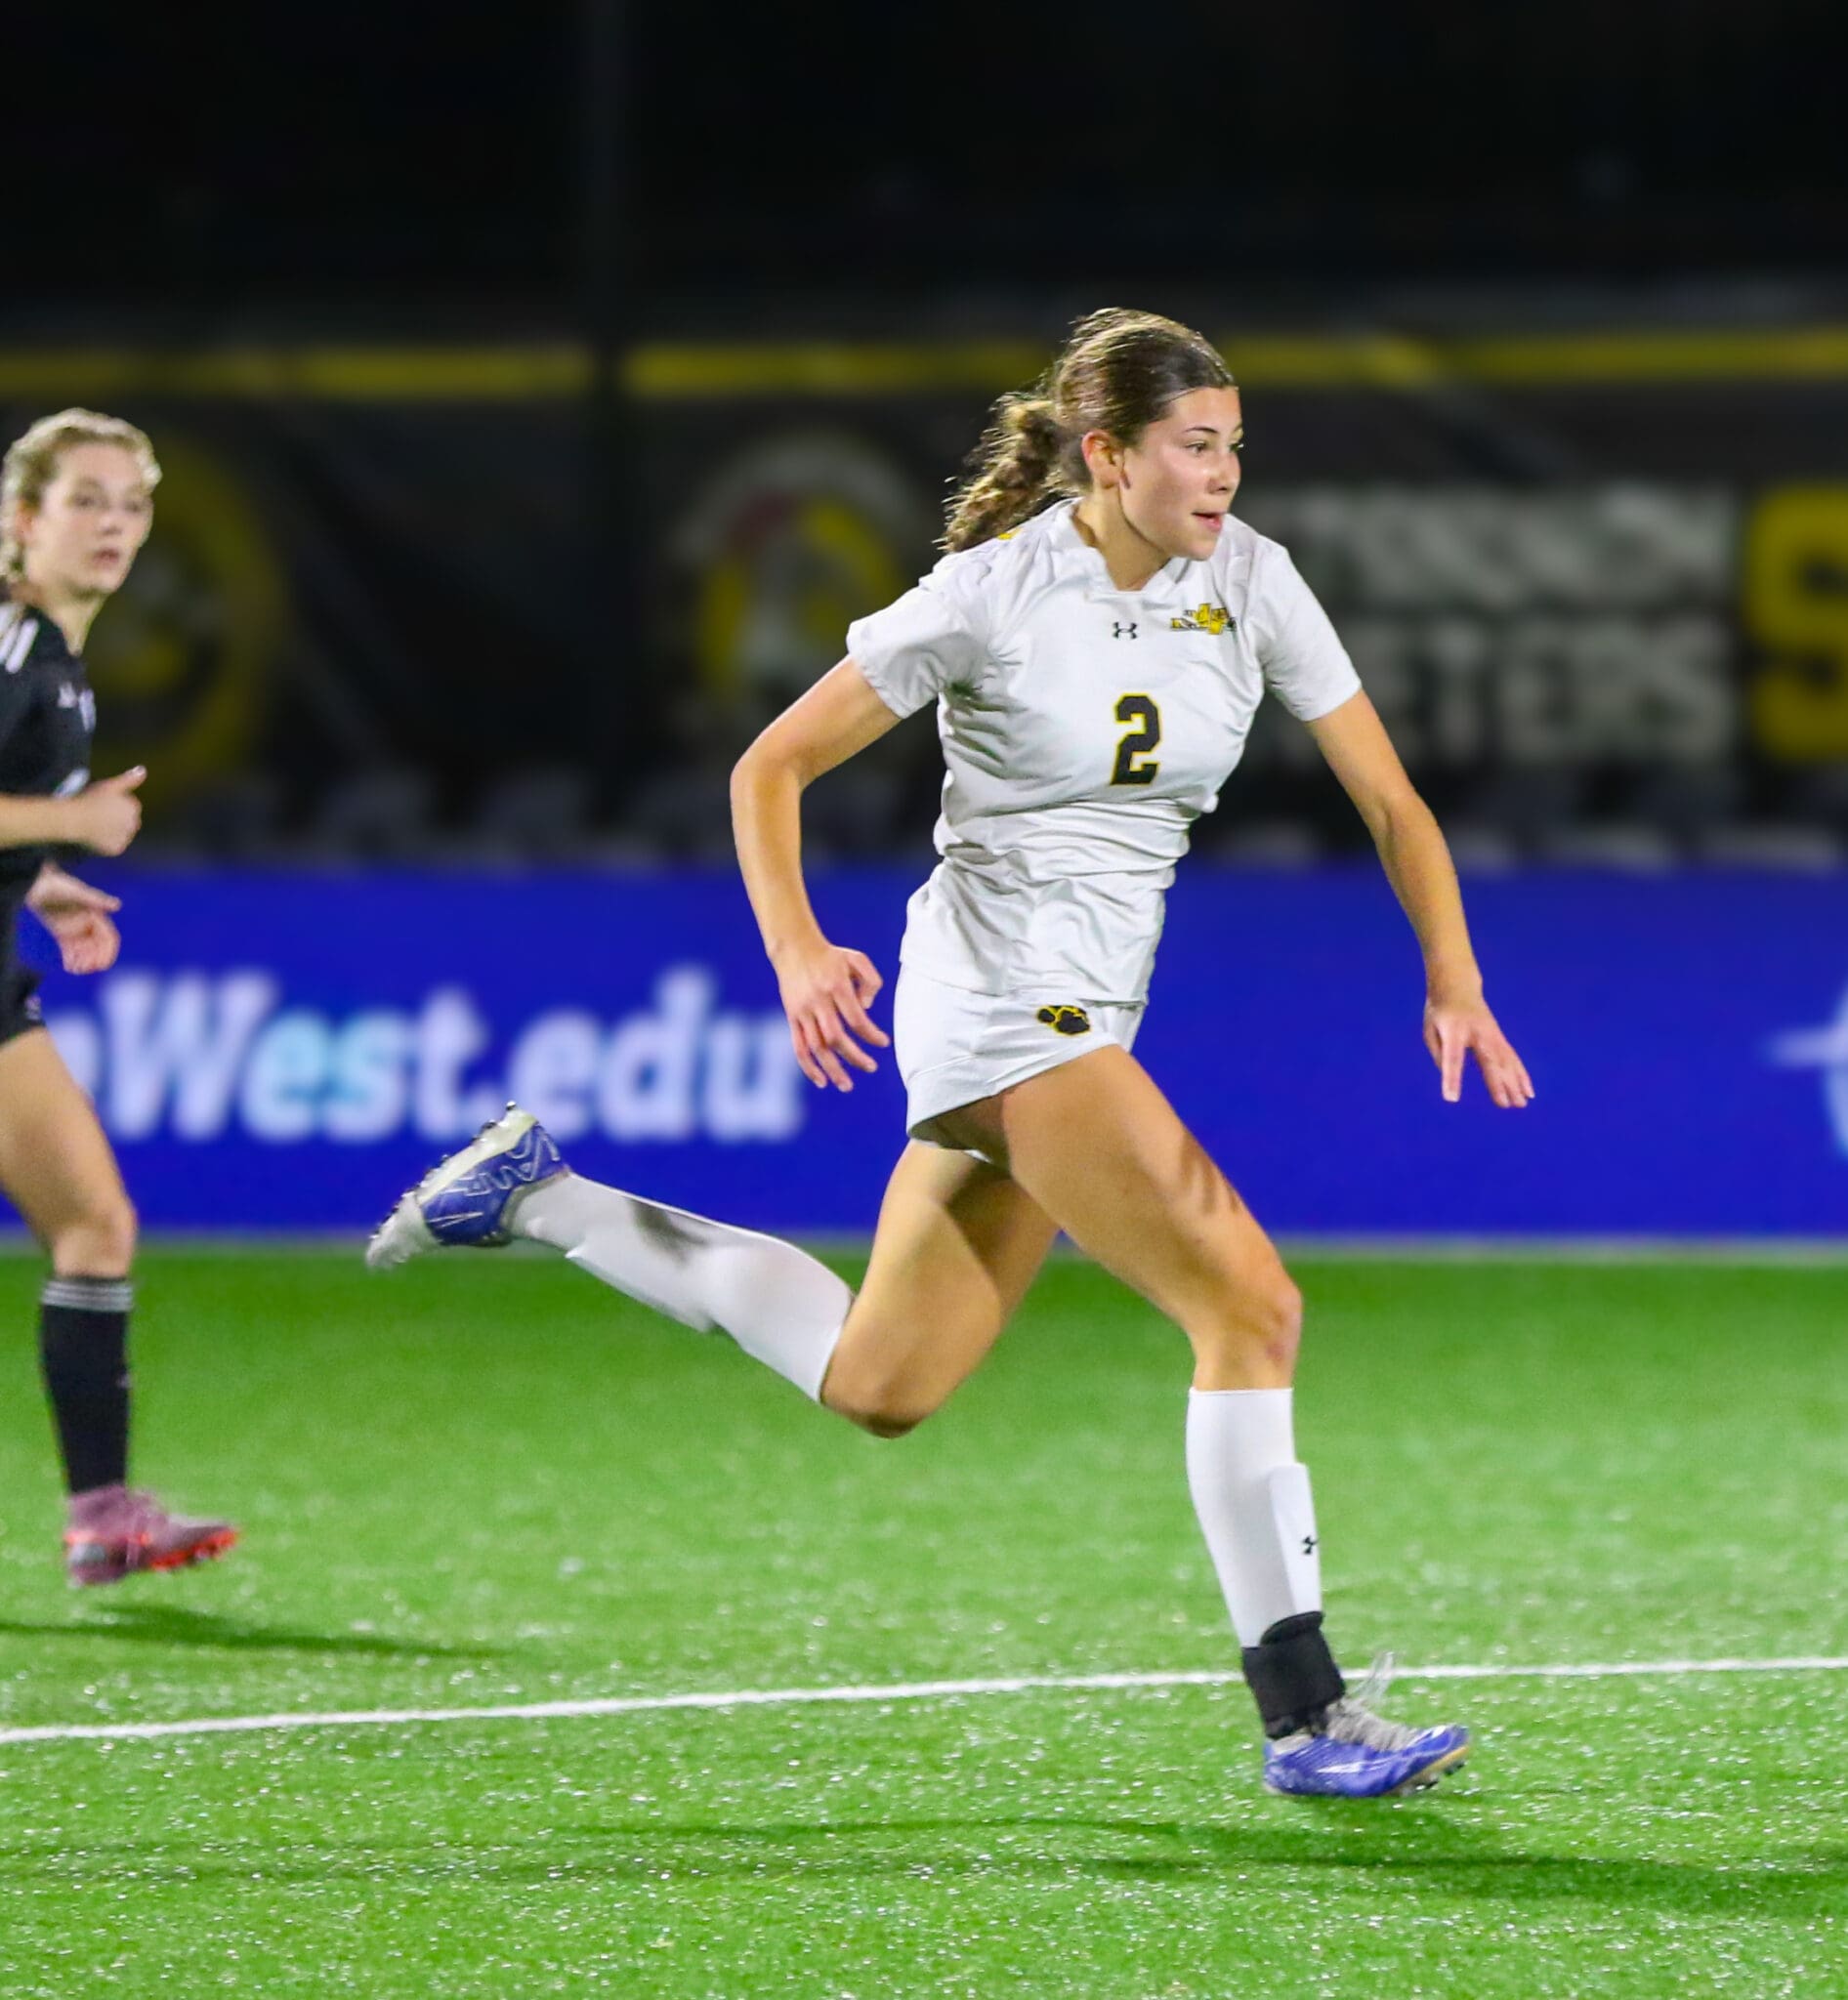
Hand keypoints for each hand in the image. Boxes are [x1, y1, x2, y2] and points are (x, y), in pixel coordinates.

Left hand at [27, 866, 122, 974]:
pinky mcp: (62, 933)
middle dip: (94, 959)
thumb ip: (97, 899)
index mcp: (96, 916)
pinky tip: (69, 968)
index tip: (103, 964)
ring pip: (84, 951)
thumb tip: (117, 905)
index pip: (108, 938)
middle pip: (97, 947)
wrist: (35, 884)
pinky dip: (71, 959)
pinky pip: (70, 950)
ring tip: (76, 970)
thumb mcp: (76, 892)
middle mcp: (88, 924)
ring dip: (83, 962)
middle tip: (86, 969)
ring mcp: (75, 929)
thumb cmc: (57, 885)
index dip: (108, 952)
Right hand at [63, 767, 145, 855]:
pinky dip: (108, 843)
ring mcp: (126, 837)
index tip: (101, 804)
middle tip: (98, 817)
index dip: (114, 806)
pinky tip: (96, 837)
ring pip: (122, 834)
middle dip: (117, 819)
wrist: (75, 818)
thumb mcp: (110, 785)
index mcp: (134, 807)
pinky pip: (115, 846)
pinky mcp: (117, 849)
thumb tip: (144, 770)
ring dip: (114, 832)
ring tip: (97, 827)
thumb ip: (129, 779)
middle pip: (127, 822)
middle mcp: (134, 823)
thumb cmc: (90, 799)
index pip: (129, 807)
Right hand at [773, 938, 890, 1091]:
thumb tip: (867, 1009)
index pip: (856, 1019)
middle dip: (854, 1057)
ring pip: (817, 1047)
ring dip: (832, 1069)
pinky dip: (809, 1067)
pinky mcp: (792, 1017)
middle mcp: (818, 1002)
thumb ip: (871, 982)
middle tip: (871, 1067)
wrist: (794, 948)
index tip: (883, 1043)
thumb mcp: (857, 959)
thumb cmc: (831, 956)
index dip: (871, 1035)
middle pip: (836, 1037)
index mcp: (836, 987)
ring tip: (846, 1085)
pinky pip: (799, 1047)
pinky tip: (821, 1081)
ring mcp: (803, 1011)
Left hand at [1424, 991, 1533, 1107]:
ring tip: (1521, 1104)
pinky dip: (1521, 1075)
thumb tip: (1451, 1080)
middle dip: (1497, 1083)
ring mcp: (1492, 1034)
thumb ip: (1438, 1054)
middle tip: (1505, 1105)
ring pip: (1506, 1060)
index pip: (1453, 1057)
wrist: (1458, 985)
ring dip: (1515, 1083)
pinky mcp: (1500, 1037)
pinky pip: (1512, 1058)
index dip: (1452, 1078)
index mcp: (1453, 1030)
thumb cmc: (1440, 1011)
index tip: (1451, 1098)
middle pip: (1488, 1060)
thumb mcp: (1430, 1030)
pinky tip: (1528, 1091)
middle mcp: (1477, 1032)